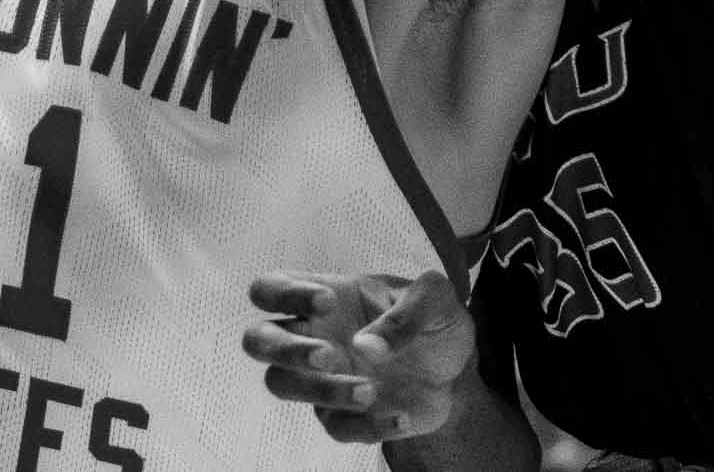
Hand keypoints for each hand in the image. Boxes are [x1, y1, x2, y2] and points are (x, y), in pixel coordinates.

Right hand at [244, 268, 472, 442]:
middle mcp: (312, 334)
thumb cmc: (434, 320)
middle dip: (284, 350)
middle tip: (327, 356)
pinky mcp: (341, 415)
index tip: (327, 303)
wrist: (457, 368)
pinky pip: (333, 427)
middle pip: (256, 340)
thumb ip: (406, 314)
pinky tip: (403, 416)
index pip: (269, 287)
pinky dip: (367, 426)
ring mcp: (321, 377)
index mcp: (324, 294)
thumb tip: (366, 348)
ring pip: (281, 385)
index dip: (284, 294)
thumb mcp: (436, 299)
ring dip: (319, 390)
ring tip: (369, 390)